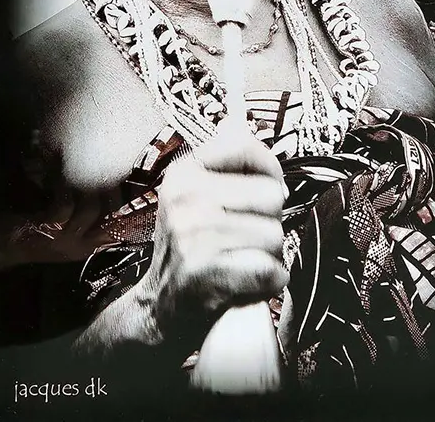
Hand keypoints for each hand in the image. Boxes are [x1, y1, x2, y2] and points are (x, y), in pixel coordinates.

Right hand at [139, 119, 288, 334]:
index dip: (267, 168)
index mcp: (184, 173)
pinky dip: (269, 283)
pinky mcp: (206, 271)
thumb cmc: (188, 253)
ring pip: (275, 236)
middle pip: (272, 195)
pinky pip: (272, 270)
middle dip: (268, 223)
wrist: (159, 312)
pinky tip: (245, 284)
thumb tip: (237, 121)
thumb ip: (220, 163)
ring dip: (268, 257)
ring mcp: (194, 233)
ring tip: (238, 263)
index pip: (245, 145)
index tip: (264, 187)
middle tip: (240, 241)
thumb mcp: (192, 198)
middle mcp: (185, 197)